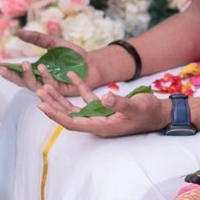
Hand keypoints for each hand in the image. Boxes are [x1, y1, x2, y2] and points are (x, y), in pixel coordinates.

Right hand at [0, 30, 98, 93]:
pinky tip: (41, 67)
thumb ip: (36, 39)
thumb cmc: (72, 55)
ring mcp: (48, 88)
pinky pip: (49, 86)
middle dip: (9, 75)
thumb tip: (18, 33)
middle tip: (0, 69)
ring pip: (32, 85)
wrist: (91, 63)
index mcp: (36, 70)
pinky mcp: (59, 92)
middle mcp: (39, 80)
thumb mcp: (53, 43)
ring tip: (25, 63)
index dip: (4, 69)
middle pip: (19, 81)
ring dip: (27, 75)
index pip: (16, 71)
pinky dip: (44, 77)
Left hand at [34, 73, 171, 136]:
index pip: (72, 122)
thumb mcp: (135, 106)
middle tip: (39, 91)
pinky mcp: (104, 107)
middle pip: (69, 115)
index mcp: (102, 126)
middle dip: (53, 104)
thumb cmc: (149, 112)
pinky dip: (78, 86)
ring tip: (46, 85)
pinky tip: (70, 73)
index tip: (42, 105)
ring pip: (74, 107)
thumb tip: (105, 98)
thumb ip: (120, 103)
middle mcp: (97, 123)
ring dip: (61, 97)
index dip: (56, 115)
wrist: (160, 113)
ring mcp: (100, 115)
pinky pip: (87, 98)